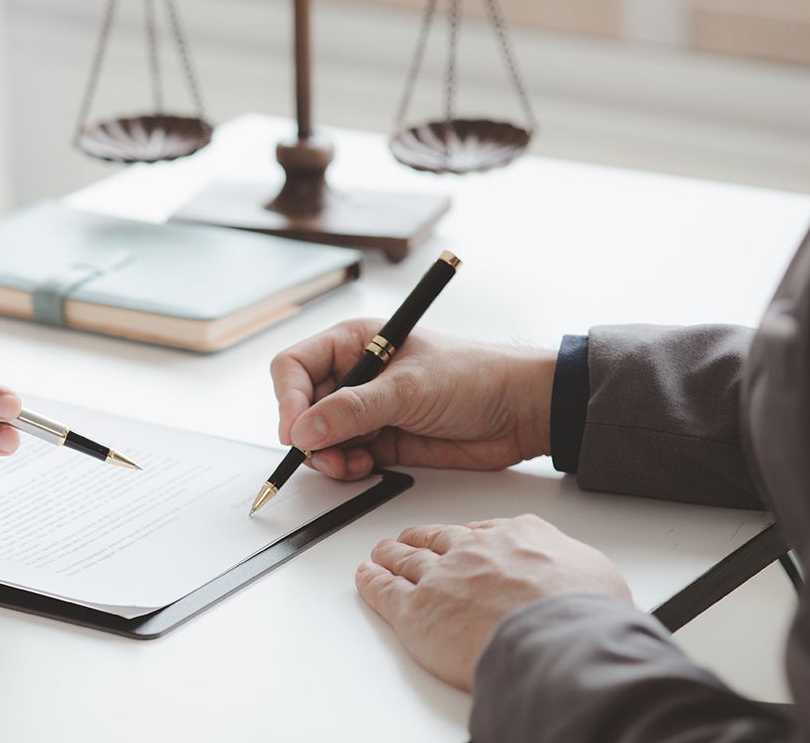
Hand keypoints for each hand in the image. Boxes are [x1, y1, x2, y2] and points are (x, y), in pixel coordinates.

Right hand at [269, 318, 555, 479]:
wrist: (522, 411)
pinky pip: (345, 456)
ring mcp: (368, 409)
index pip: (295, 366)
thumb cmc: (475, 377)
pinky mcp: (382, 440)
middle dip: (307, 433)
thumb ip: (352, 410)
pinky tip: (366, 467)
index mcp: (354, 343)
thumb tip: (303, 430)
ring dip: (327, 455)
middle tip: (323, 454)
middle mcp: (355, 374)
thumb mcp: (408, 389)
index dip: (288, 398)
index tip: (294, 430)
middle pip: (302, 406)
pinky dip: (347, 467)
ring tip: (351, 464)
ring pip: (320, 436)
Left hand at [355, 514, 630, 690]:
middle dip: (421, 540)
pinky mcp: (416, 610)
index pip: (483, 532)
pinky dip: (371, 581)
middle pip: (437, 540)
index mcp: (518, 537)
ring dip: (392, 555)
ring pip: (407, 559)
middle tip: (410, 540)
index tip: (461, 540)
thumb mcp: (596, 574)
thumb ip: (575, 569)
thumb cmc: (582, 614)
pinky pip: (384, 590)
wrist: (558, 639)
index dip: (467, 539)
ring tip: (383, 554)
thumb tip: (582, 581)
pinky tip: (366, 577)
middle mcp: (474, 551)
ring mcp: (441, 577)